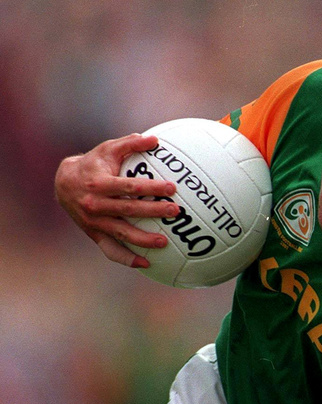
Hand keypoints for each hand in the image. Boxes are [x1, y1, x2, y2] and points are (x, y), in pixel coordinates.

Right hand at [55, 134, 179, 267]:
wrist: (64, 184)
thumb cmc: (94, 164)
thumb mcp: (108, 149)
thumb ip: (130, 143)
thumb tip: (155, 139)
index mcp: (99, 184)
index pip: (129, 187)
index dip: (151, 187)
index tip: (172, 188)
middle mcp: (95, 205)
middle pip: (128, 210)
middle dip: (154, 211)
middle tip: (175, 212)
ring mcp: (94, 223)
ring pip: (121, 233)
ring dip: (143, 240)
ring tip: (165, 242)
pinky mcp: (94, 234)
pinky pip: (111, 250)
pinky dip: (127, 259)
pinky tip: (147, 264)